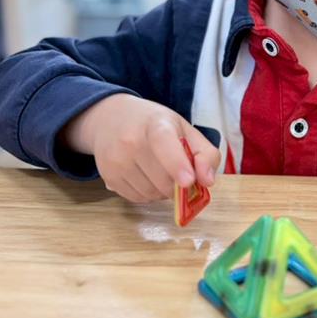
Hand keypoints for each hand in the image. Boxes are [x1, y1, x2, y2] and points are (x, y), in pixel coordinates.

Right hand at [61, 93, 220, 203]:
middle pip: (162, 179)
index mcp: (155, 123)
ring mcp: (116, 160)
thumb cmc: (153, 124)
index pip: (163, 143)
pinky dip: (149, 194)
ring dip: (163, 191)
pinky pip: (138, 199)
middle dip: (178, 185)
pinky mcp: (108, 177)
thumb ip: (205, 153)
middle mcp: (131, 140)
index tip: (188, 181)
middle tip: (180, 174)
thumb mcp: (184, 129)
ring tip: (160, 172)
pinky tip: (147, 177)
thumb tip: (207, 181)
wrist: (110, 119)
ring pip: (151, 193)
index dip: (176, 164)